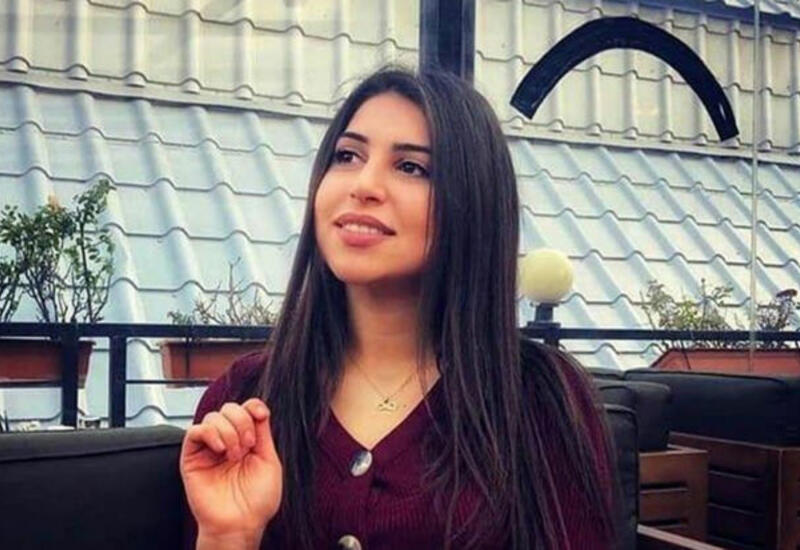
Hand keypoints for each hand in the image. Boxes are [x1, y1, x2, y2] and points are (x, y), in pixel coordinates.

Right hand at [180, 398, 282, 540]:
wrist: (241, 524)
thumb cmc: (257, 501)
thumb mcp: (269, 461)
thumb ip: (263, 433)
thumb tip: (258, 408)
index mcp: (246, 441)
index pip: (245, 409)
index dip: (252, 406)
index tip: (260, 415)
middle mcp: (227, 442)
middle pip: (229, 408)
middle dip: (242, 422)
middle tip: (248, 446)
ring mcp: (209, 449)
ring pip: (213, 417)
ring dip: (228, 432)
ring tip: (234, 455)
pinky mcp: (192, 458)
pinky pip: (194, 431)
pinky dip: (210, 433)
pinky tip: (220, 449)